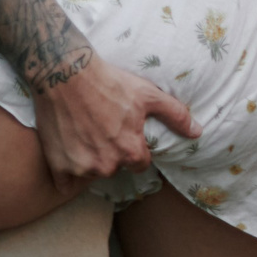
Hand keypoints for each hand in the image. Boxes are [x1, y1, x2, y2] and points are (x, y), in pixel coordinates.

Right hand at [31, 53, 199, 182]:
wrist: (65, 74)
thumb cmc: (110, 82)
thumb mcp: (148, 94)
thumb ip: (175, 115)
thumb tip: (197, 132)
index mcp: (131, 152)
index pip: (140, 164)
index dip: (134, 149)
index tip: (124, 133)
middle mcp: (107, 166)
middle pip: (115, 168)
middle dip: (112, 153)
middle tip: (102, 128)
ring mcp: (81, 168)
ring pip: (92, 172)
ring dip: (90, 159)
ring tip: (84, 132)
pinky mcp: (59, 166)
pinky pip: (65, 183)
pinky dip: (67, 171)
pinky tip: (68, 151)